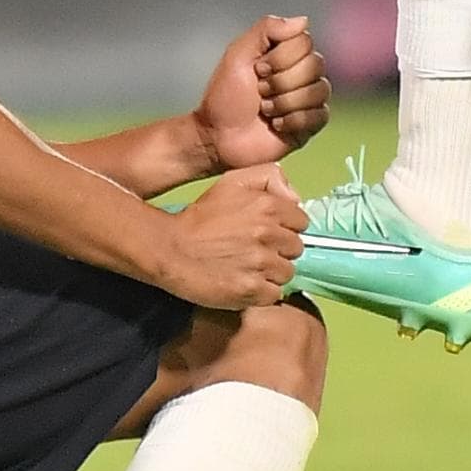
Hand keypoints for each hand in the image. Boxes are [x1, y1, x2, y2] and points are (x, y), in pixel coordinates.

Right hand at [153, 164, 305, 311]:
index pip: (301, 222)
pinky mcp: (252, 290)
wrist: (170, 249)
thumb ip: (268, 177)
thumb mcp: (231, 182)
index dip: (284, 227)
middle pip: (296, 249)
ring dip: (271, 273)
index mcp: (268, 206)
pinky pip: (274, 294)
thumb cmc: (200, 218)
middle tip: (254, 250)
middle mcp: (268, 234)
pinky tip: (244, 282)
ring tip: (247, 268)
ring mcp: (261, 264)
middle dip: (279, 250)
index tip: (266, 232)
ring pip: (286, 273)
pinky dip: (261, 292)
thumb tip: (296, 197)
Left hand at [193, 12, 328, 170]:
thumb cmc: (226, 95)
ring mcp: (308, 99)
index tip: (257, 69)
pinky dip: (293, 120)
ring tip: (265, 109)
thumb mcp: (238, 54)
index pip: (304, 41)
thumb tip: (303, 20)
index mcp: (286, 53)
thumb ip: (267, 30)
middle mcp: (302, 73)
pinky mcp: (311, 125)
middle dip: (281, 81)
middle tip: (260, 91)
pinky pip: (320, 115)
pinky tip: (276, 124)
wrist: (218, 136)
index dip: (281, 57)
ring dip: (284, 102)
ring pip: (320, 90)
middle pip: (316, 64)